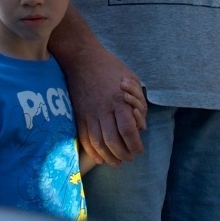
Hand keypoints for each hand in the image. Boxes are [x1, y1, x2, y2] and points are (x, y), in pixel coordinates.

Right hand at [61, 49, 146, 166]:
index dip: (134, 144)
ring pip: (98, 143)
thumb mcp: (132, 79)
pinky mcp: (79, 115)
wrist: (83, 59)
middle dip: (123, 154)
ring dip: (108, 157)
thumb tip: (141, 126)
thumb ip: (138, 103)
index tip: (139, 150)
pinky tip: (100, 157)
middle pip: (113, 141)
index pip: (127, 130)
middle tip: (129, 158)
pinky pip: (84, 139)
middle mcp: (103, 109)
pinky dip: (93, 152)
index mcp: (118, 100)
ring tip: (117, 162)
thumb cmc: (111, 68)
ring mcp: (89, 113)